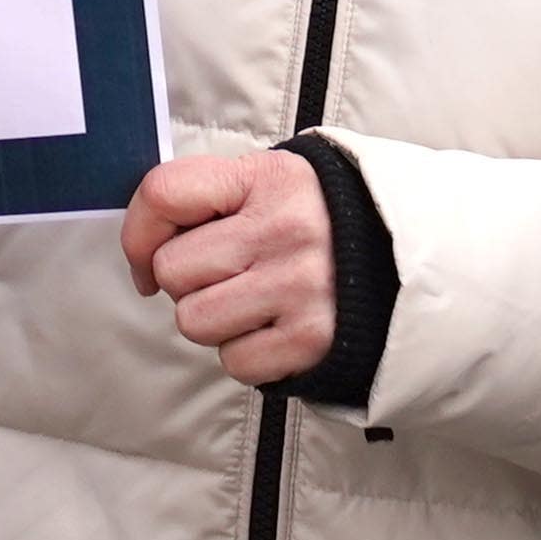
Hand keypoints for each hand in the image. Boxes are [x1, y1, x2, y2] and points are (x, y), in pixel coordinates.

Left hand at [123, 148, 341, 386]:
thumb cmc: (312, 224)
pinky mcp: (312, 340)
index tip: (148, 257)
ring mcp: (300, 286)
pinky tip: (276, 329)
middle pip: (172, 270)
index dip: (138, 232)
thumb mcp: (269, 184)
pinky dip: (247, 354)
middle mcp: (286, 228)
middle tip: (229, 274)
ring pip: (193, 321)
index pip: (164, 193)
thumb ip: (205, 200)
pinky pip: (234, 362)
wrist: (402, 263)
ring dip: (214, 320)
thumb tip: (141, 263)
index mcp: (268, 177)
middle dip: (188, 281)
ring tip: (254, 301)